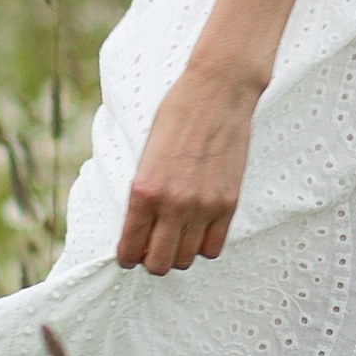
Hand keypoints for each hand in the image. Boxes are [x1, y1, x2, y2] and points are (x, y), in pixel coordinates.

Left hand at [116, 52, 260, 271]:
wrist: (218, 92)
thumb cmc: (177, 115)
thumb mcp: (146, 155)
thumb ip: (143, 194)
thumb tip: (142, 229)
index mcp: (143, 190)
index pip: (131, 248)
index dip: (127, 256)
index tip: (129, 255)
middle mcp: (173, 204)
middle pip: (159, 263)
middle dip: (151, 259)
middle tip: (152, 246)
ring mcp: (203, 206)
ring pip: (186, 259)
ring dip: (178, 252)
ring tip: (176, 234)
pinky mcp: (228, 203)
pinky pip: (213, 247)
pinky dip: (203, 244)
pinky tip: (198, 227)